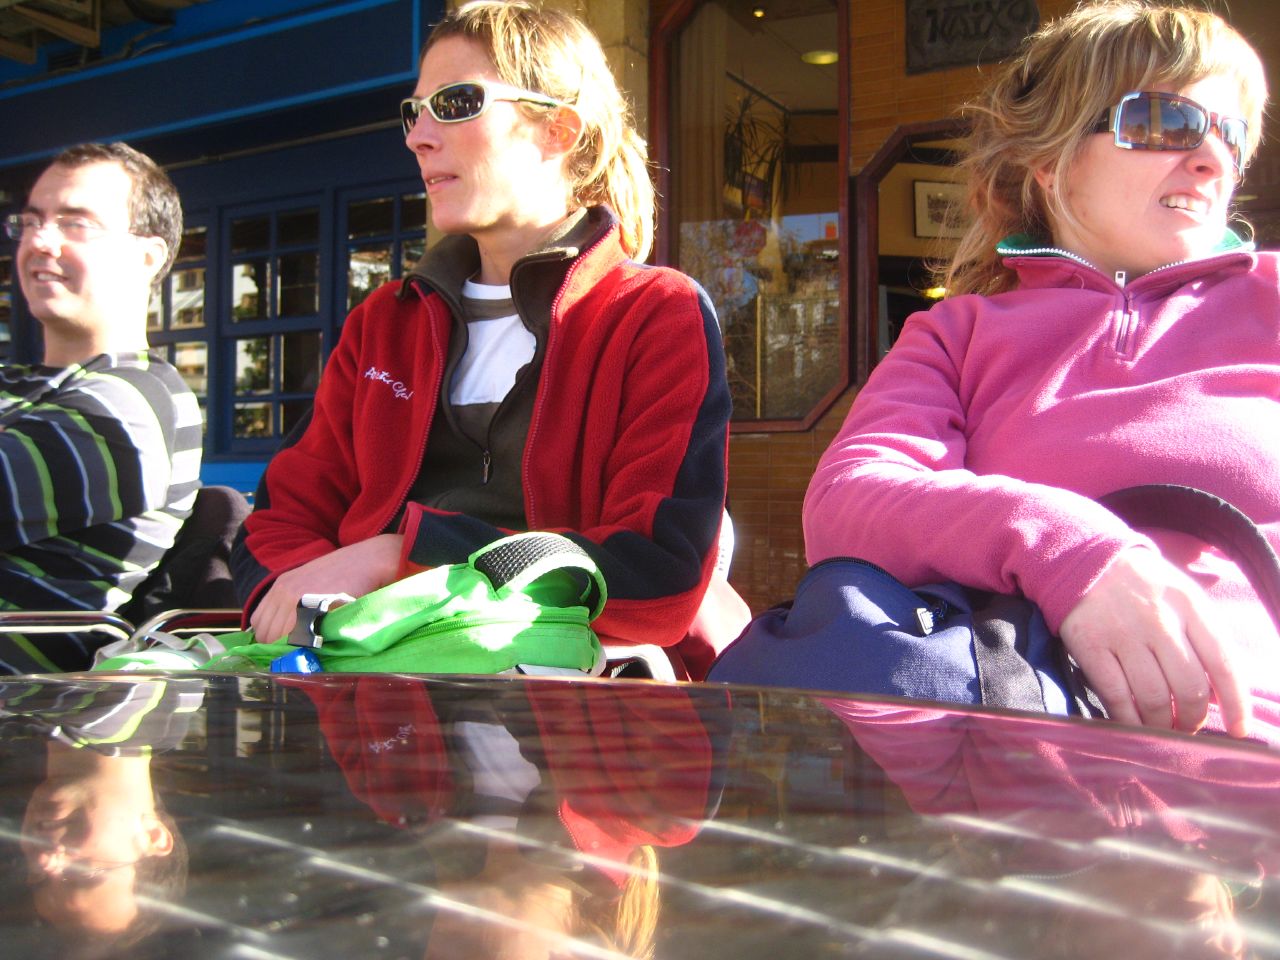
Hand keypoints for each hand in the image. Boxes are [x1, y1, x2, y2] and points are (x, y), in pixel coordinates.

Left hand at [249, 534, 404, 643]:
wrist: (365, 562)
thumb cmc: (343, 574)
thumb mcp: (309, 582)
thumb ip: (293, 601)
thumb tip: (283, 630)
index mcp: (280, 586)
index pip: (259, 622)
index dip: (268, 637)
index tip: (281, 644)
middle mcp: (282, 592)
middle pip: (266, 633)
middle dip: (277, 645)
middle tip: (295, 650)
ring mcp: (295, 599)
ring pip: (279, 637)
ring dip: (290, 646)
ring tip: (306, 647)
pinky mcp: (311, 607)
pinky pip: (296, 635)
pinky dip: (301, 644)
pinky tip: (313, 643)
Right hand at [1059, 546, 1250, 737]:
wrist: (1083, 558)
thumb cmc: (1142, 584)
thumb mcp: (1182, 593)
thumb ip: (1203, 635)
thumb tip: (1218, 693)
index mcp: (1189, 605)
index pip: (1223, 662)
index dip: (1236, 703)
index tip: (1239, 730)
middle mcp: (1159, 620)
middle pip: (1189, 687)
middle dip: (1193, 718)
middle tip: (1188, 727)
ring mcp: (1122, 633)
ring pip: (1153, 697)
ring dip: (1162, 725)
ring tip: (1162, 729)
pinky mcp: (1090, 645)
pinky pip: (1115, 695)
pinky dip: (1127, 719)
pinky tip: (1133, 725)